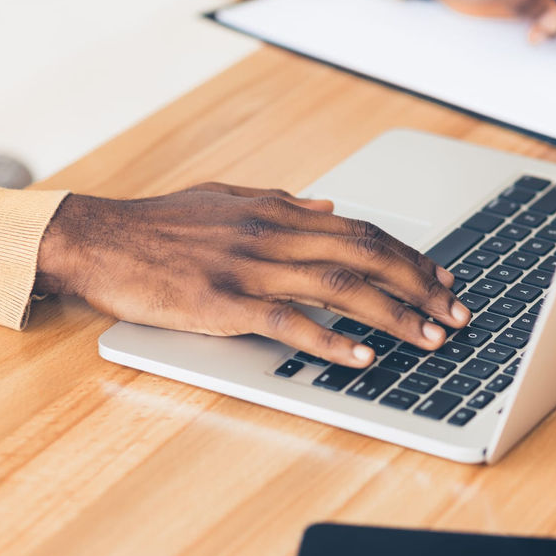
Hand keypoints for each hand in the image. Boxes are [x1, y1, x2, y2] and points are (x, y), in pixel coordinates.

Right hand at [35, 183, 470, 366]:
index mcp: (278, 211)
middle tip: (456, 313)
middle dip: (419, 285)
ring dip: (392, 314)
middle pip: (365, 256)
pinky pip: (288, 321)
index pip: (362, 231)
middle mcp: (273, 234)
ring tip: (429, 337)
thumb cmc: (160, 224)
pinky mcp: (224, 302)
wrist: (99, 240)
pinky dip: (330, 339)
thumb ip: (282, 202)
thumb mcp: (227, 199)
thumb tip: (330, 208)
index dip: (409, 255)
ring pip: (340, 286)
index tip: (442, 278)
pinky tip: (362, 356)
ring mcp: (250, 268)